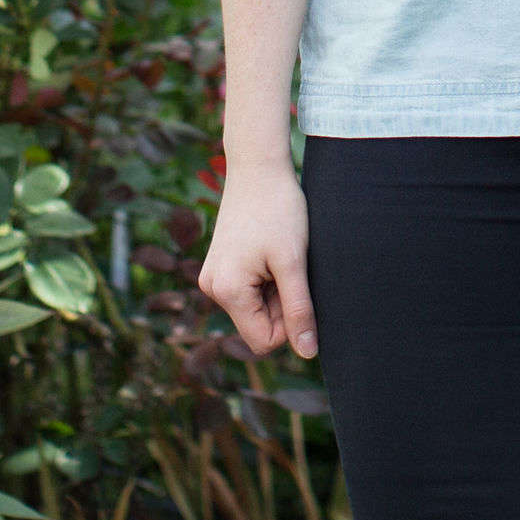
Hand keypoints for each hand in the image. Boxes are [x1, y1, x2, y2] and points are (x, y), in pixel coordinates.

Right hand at [197, 161, 317, 360]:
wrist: (258, 167)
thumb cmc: (279, 209)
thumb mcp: (294, 262)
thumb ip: (299, 309)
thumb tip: (308, 352)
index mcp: (227, 291)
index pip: (264, 342)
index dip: (289, 322)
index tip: (296, 285)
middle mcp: (212, 288)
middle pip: (259, 326)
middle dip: (281, 304)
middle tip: (288, 265)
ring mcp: (213, 277)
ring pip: (255, 309)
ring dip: (274, 291)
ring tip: (278, 256)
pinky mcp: (220, 266)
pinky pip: (248, 292)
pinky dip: (265, 280)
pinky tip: (270, 252)